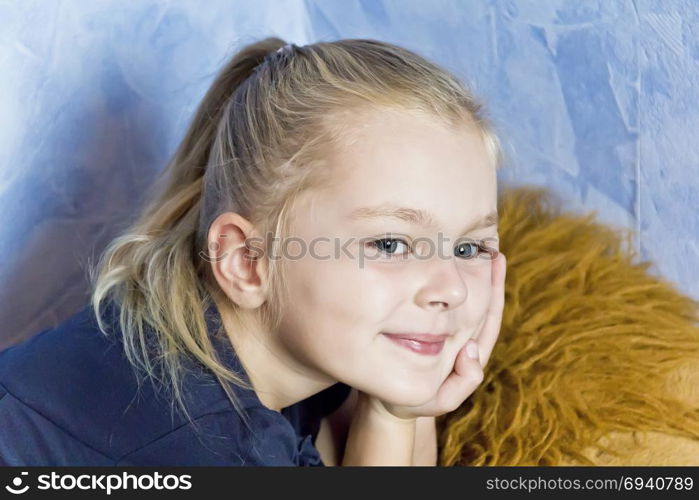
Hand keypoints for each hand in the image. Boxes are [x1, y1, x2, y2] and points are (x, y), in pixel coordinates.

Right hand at [363, 252, 506, 420]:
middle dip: (486, 275)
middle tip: (488, 244)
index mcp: (468, 350)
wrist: (387, 401)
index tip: (497, 260)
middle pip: (481, 302)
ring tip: (471, 247)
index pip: (489, 316)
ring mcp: (445, 333)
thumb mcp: (439, 398)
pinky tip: (438, 263)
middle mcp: (461, 339)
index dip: (494, 288)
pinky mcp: (426, 329)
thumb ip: (463, 381)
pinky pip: (439, 303)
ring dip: (469, 274)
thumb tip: (472, 351)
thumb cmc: (410, 398)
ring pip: (463, 300)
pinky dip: (442, 283)